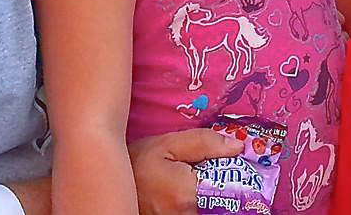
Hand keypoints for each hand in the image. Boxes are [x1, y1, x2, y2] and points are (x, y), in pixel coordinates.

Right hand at [129, 128, 243, 214]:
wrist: (108, 182)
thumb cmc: (139, 161)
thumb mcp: (170, 144)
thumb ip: (205, 143)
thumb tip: (238, 146)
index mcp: (187, 194)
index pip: (230, 191)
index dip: (238, 178)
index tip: (242, 167)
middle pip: (222, 205)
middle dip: (227, 188)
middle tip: (221, 173)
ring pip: (211, 210)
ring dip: (214, 197)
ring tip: (206, 180)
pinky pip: (197, 212)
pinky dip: (202, 203)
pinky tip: (193, 191)